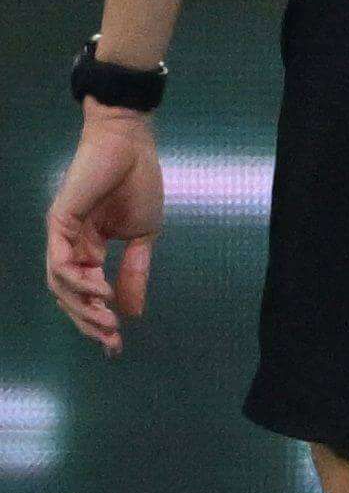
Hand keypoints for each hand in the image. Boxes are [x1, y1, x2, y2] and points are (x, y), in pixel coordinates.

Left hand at [43, 109, 155, 351]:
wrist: (130, 145)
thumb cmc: (138, 182)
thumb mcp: (144, 236)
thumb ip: (136, 272)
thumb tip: (132, 313)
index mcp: (89, 249)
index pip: (87, 293)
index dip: (99, 320)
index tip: (116, 347)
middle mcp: (69, 246)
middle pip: (68, 297)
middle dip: (89, 323)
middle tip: (111, 343)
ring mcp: (61, 236)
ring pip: (60, 285)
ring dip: (82, 308)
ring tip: (108, 322)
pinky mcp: (58, 223)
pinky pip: (62, 263)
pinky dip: (79, 282)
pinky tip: (103, 291)